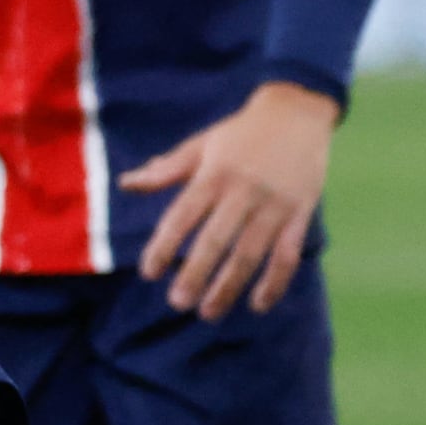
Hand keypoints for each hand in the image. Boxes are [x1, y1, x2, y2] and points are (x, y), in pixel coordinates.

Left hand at [121, 80, 337, 320]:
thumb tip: (125, 183)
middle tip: (177, 303)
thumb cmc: (241, 132)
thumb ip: (166, 170)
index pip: (182, 216)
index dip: (164, 245)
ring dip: (230, 287)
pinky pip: (287, 255)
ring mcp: (274, 204)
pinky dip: (275, 282)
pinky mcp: (301, 213)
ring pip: (250, 254)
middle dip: (195, 274)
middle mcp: (243, 191)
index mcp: (213, 174)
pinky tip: (258, 304)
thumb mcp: (201, 145)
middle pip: (215, 240)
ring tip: (208, 312)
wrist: (298, 112)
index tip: (149, 272)